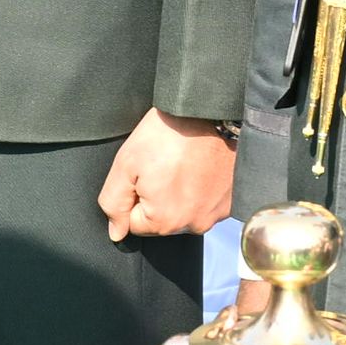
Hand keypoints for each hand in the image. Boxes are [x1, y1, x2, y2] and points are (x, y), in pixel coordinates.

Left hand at [97, 113, 236, 241]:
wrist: (211, 112)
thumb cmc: (169, 132)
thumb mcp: (126, 163)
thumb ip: (114, 202)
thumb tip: (116, 233)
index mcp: (164, 221)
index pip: (135, 222)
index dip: (134, 194)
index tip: (146, 171)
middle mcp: (194, 225)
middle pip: (161, 220)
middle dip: (157, 196)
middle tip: (165, 164)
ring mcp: (216, 215)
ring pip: (184, 212)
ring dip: (180, 193)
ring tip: (184, 163)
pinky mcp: (231, 202)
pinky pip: (207, 203)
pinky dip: (202, 188)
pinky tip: (201, 167)